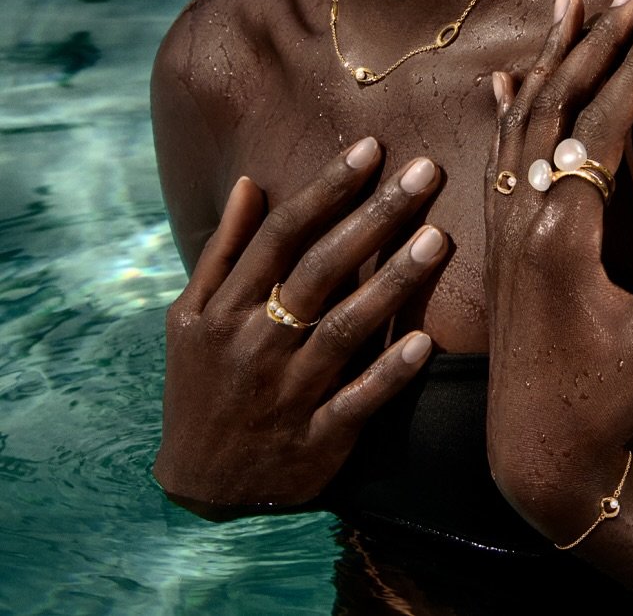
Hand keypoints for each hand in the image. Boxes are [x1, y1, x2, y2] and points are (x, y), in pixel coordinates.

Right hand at [154, 138, 445, 513]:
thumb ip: (223, 251)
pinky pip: (357, 402)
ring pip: (345, 328)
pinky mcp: (317, 440)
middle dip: (374, 216)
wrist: (198, 488)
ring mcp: (288, 393)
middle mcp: (257, 344)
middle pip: (320, 269)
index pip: (282, 235)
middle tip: (424, 172)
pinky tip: (424, 341)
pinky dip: (389, 373)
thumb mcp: (190, 318)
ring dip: (392, 283)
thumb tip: (251, 184)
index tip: (370, 149)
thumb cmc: (200, 385)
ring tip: (438, 238)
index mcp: (227, 310)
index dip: (327, 189)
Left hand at [484, 0, 632, 539]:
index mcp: (564, 233)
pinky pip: (499, 155)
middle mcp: (526, 217)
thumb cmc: (603, 399)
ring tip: (567, 3)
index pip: (601, 126)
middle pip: (558, 105)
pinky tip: (506, 78)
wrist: (532, 450)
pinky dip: (507, 110)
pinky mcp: (499, 240)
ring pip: (522, 119)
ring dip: (548, 58)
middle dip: (596, 40)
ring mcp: (505, 225)